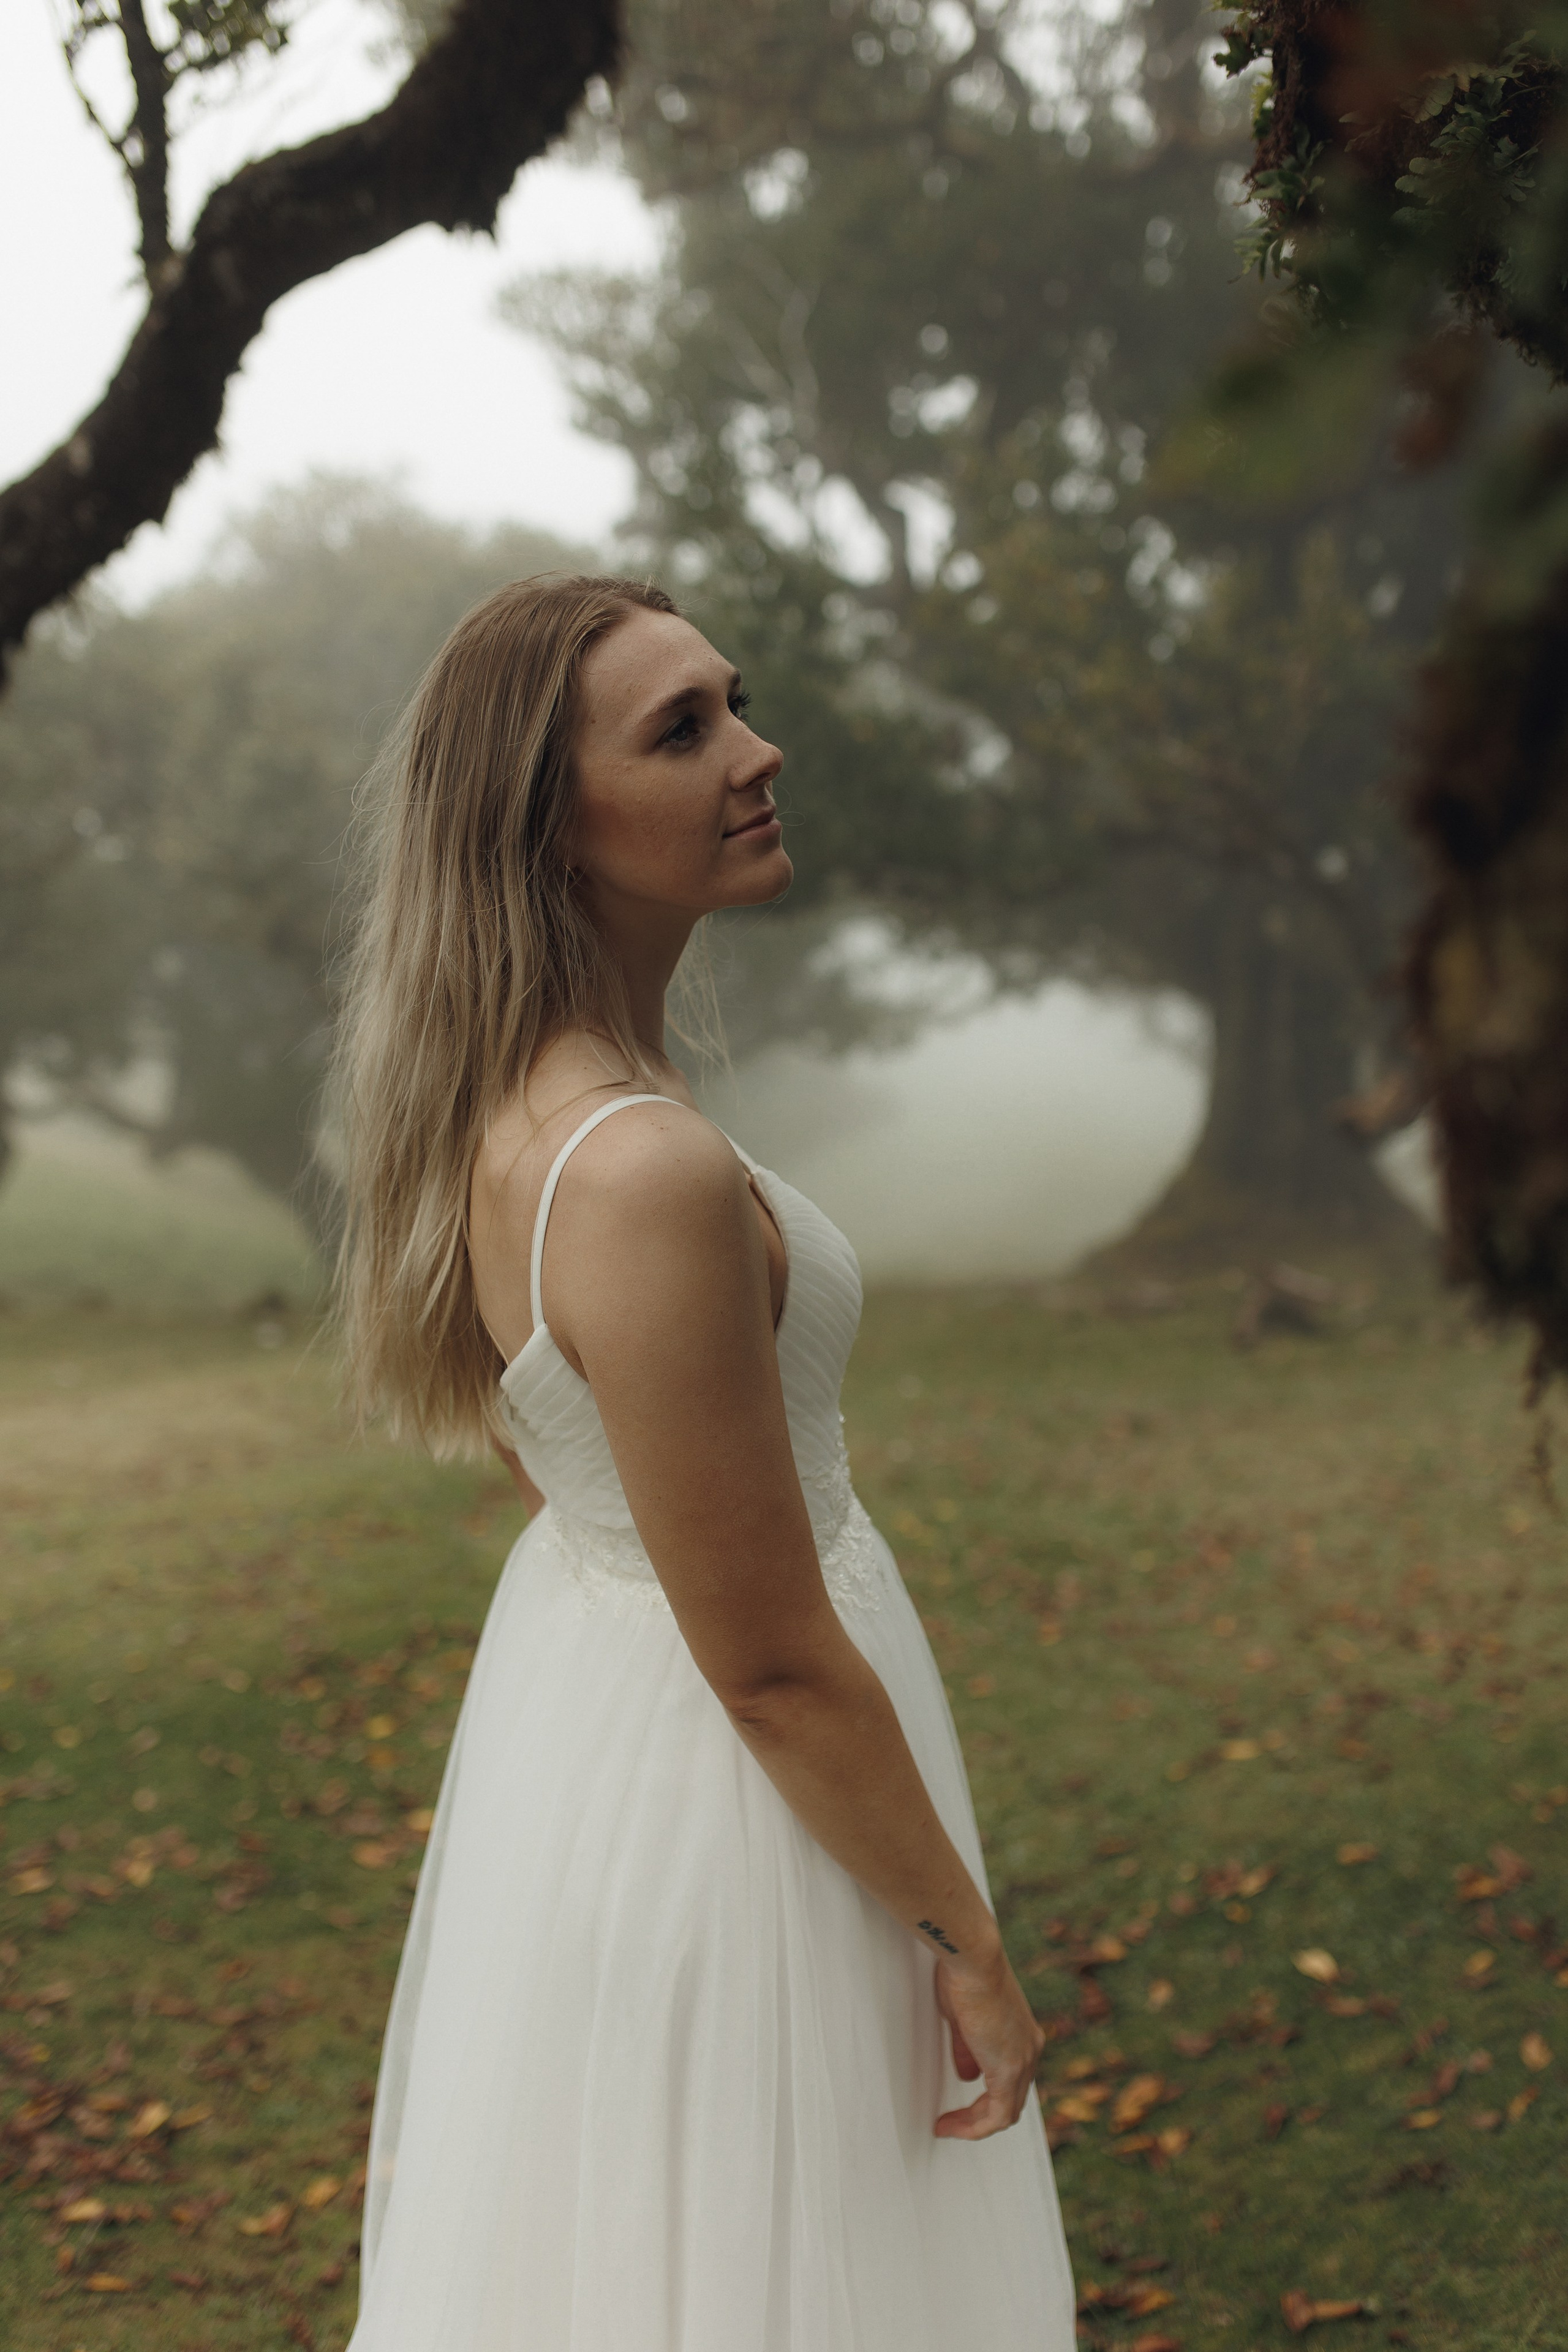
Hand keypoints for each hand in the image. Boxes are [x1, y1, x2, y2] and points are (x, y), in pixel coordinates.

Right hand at [932, 1941, 1044, 2140]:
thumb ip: (968, 2049)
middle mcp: (1030, 2050)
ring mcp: (1024, 2061)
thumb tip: (966, 2074)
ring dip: (974, 2124)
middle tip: (952, 2121)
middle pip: (1010, 2100)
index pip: (1011, 2080)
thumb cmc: (966, 1974)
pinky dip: (974, 2127)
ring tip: (947, 2127)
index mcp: (1024, 2035)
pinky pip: (997, 2116)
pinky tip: (950, 2126)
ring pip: (1005, 2112)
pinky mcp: (1010, 2069)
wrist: (975, 1960)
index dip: (986, 2096)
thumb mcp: (964, 2018)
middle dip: (978, 2115)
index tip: (961, 2102)